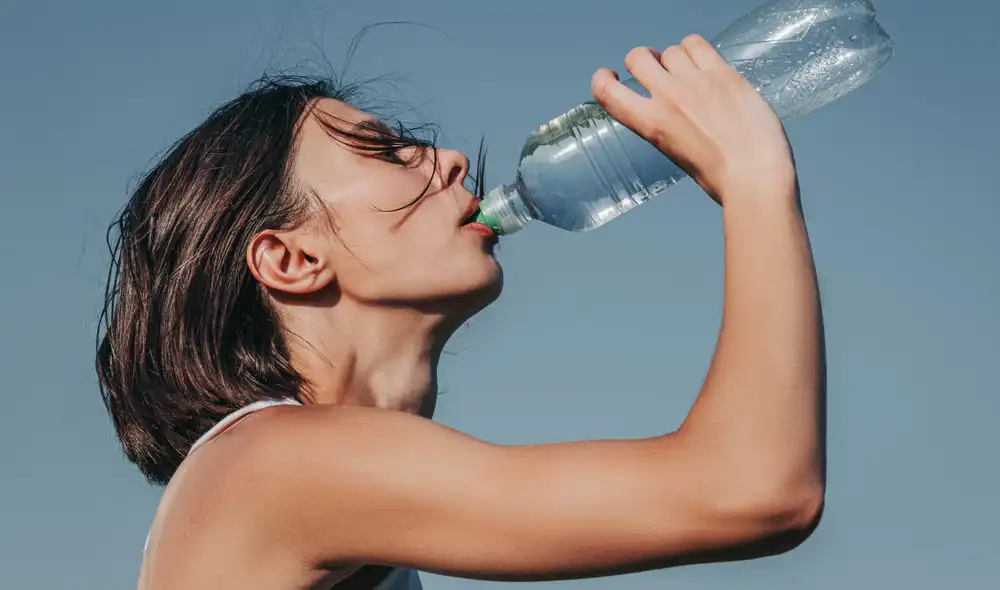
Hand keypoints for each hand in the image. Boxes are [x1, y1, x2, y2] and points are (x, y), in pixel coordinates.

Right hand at [591, 35, 795, 205]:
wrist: (755, 176)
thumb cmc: (720, 176)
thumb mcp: (675, 152)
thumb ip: (665, 124)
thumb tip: (671, 106)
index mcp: (651, 124)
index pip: (607, 91)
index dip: (602, 78)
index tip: (609, 75)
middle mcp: (668, 98)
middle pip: (638, 57)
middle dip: (643, 60)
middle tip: (656, 68)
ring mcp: (695, 82)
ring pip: (671, 50)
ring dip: (676, 58)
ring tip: (690, 72)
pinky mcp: (723, 74)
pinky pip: (698, 44)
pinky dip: (696, 49)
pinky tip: (704, 63)